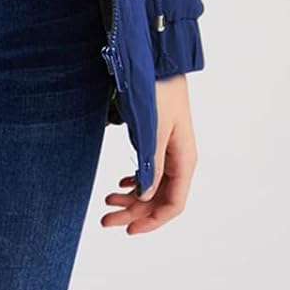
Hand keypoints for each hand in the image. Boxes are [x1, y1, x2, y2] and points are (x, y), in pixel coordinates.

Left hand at [101, 74, 196, 233]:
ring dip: (131, 197)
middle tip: (105, 218)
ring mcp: (168, 148)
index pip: (173, 204)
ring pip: (152, 184)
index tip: (128, 230)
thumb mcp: (152, 130)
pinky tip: (122, 182)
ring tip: (107, 200)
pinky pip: (149, 168)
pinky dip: (135, 180)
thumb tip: (144, 197)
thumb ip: (150, 164)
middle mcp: (179, 158)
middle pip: (159, 198)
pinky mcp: (157, 137)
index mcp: (184, 159)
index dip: (152, 222)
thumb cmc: (157, 90)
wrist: (157, 59)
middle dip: (133, 212)